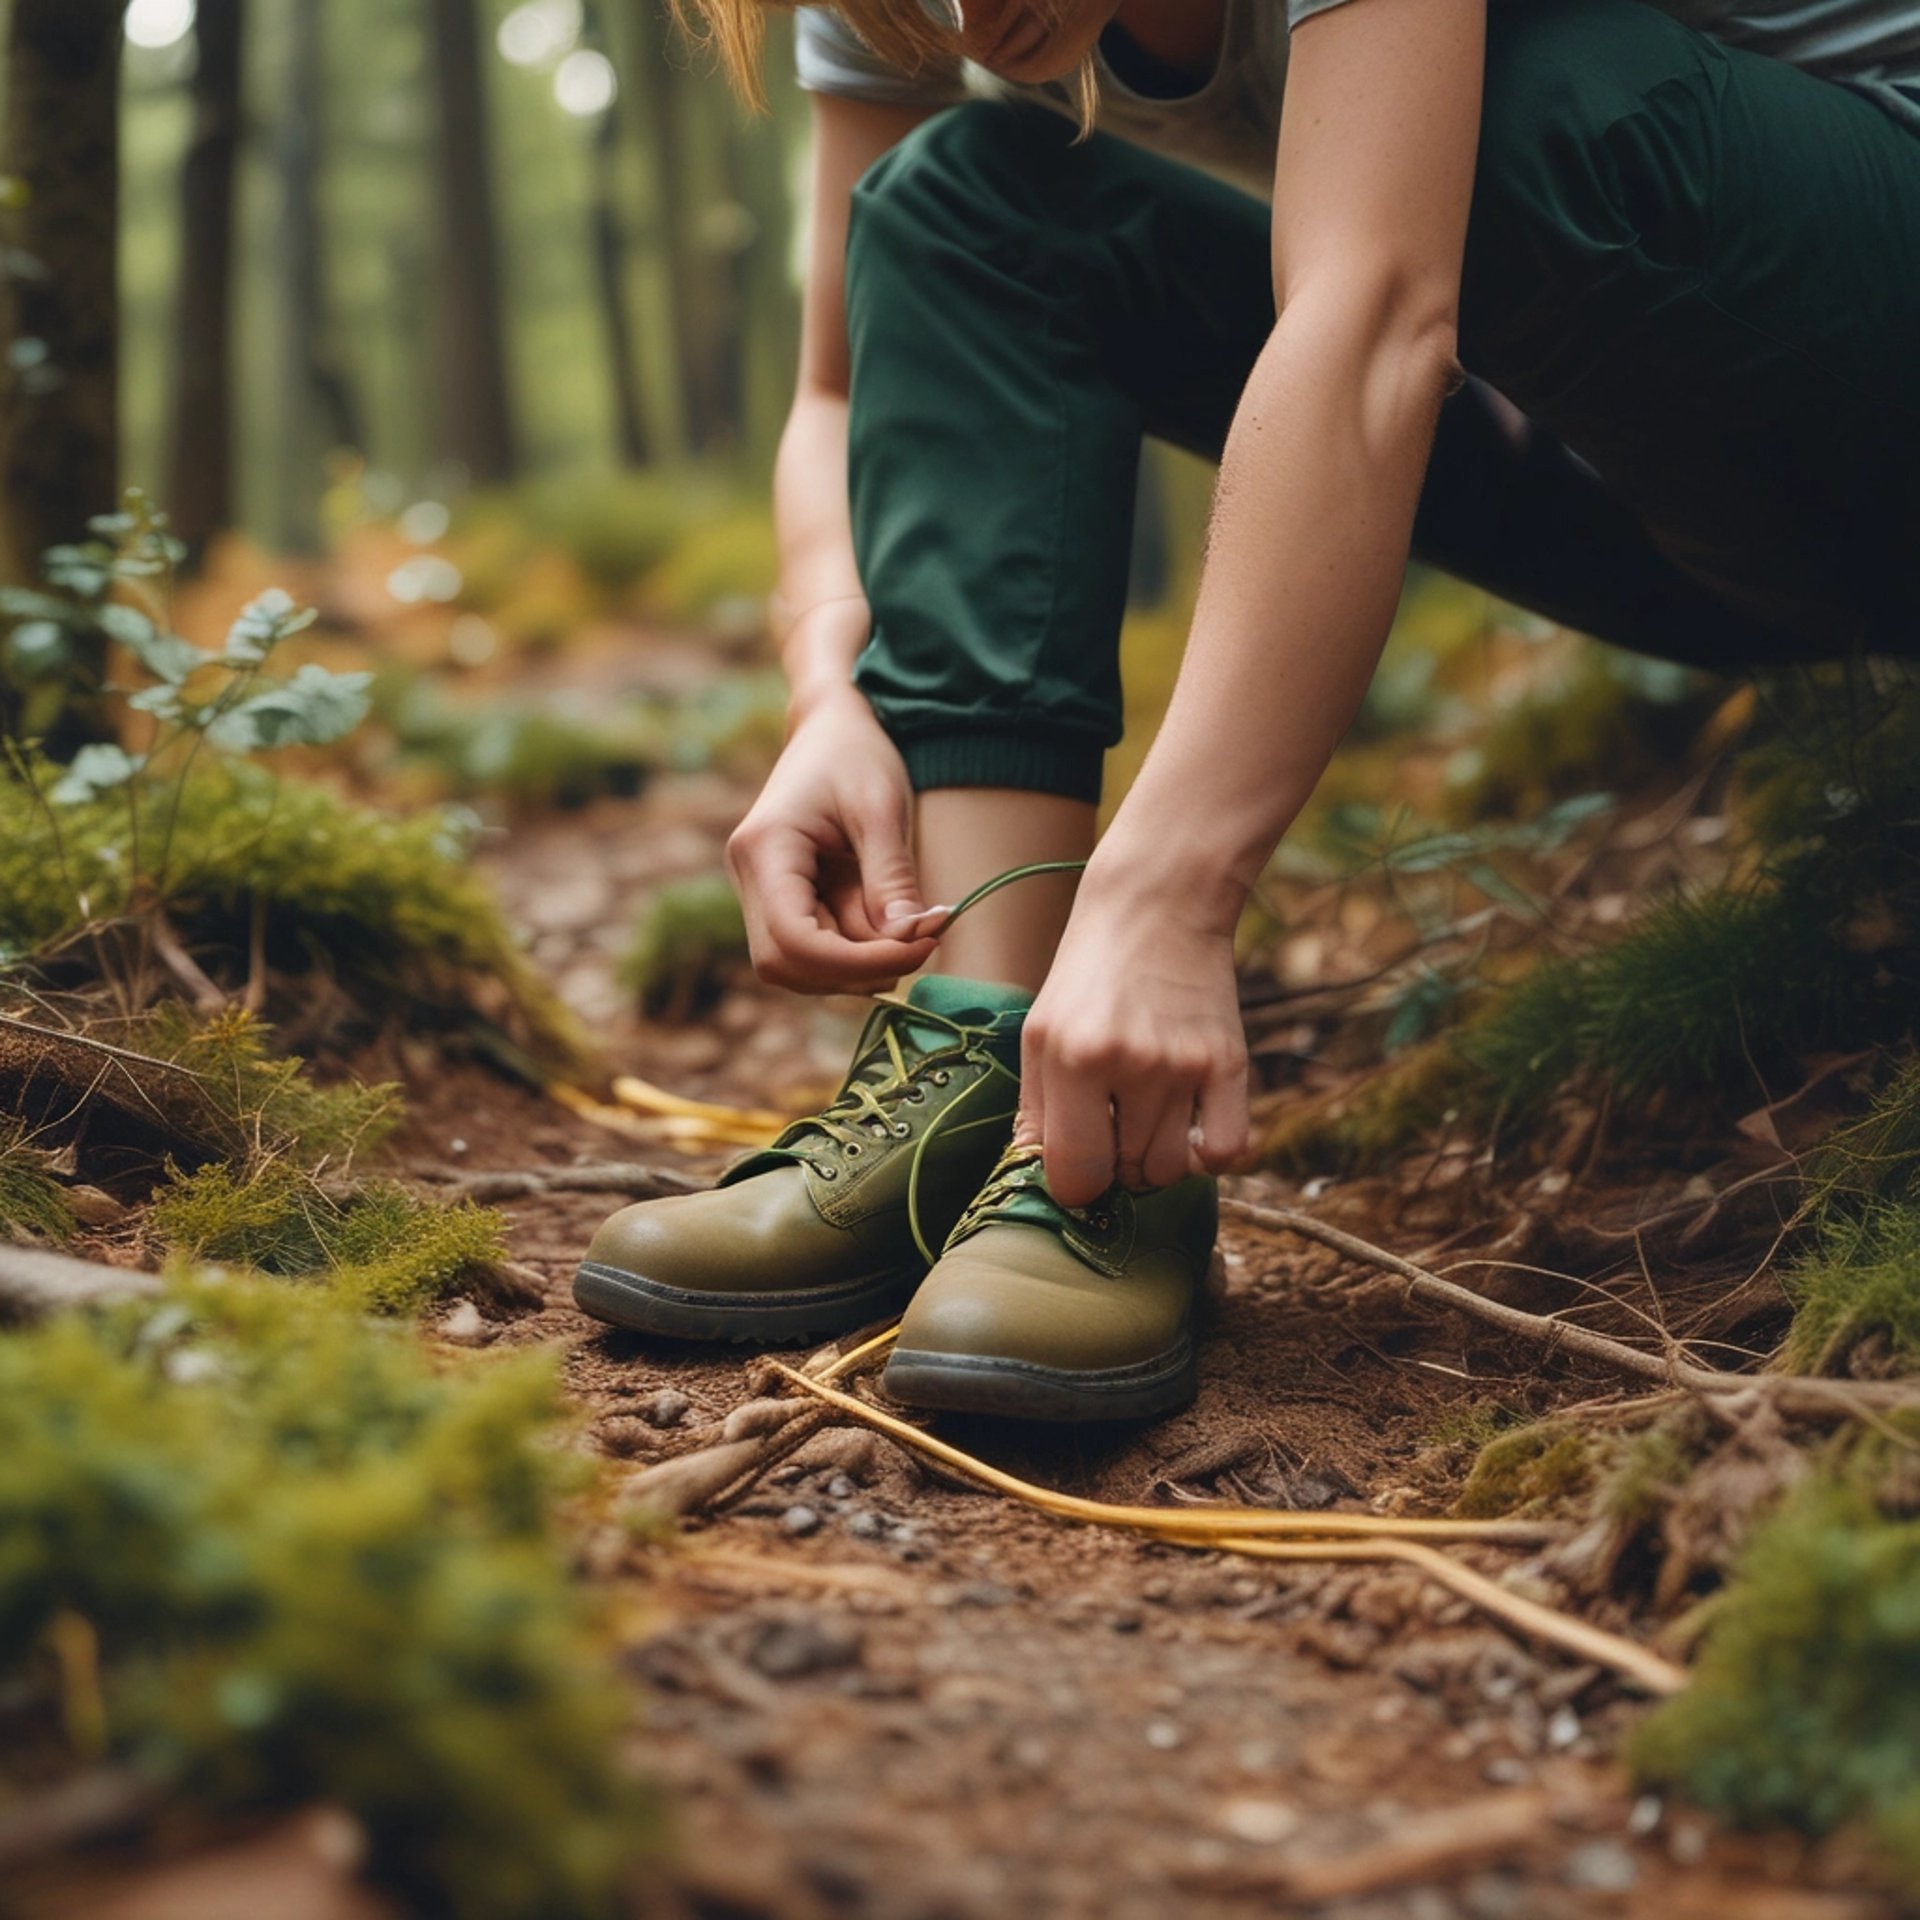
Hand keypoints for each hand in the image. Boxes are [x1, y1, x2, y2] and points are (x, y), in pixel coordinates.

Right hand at [726, 679, 942, 994]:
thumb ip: (891, 879)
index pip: (793, 941)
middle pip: (788, 965)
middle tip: (921, 942)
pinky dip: (857, 950)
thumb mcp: (881, 810)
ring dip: (861, 963)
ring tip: (912, 925)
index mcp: (764, 850)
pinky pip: (815, 949)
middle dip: (857, 969)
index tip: (919, 948)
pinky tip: (892, 924)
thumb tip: (910, 941)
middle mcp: (750, 879)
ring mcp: (762, 893)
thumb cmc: (857, 755)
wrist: (831, 727)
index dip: (856, 962)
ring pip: (801, 968)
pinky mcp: (784, 901)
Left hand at [1017, 870, 1249, 1206]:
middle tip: (1110, 1127)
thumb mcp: (1040, 1032)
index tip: (1076, 1166)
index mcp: (1072, 1060)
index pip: (1076, 1175)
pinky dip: (1209, 1157)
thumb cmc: (1088, 972)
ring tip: (1144, 1119)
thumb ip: (1035, 1109)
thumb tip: (1037, 1174)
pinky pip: (1228, 1152)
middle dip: (1114, 1166)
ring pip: (1172, 1170)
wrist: (1157, 905)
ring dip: (1155, 1159)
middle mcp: (1130, 1067)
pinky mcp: (1229, 1062)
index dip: (1073, 1186)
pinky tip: (1190, 1131)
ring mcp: (1184, 1066)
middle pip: (1127, 1176)